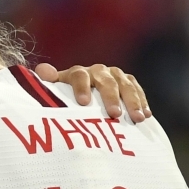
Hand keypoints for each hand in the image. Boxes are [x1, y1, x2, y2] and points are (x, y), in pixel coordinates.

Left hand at [34, 63, 149, 122]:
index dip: (81, 88)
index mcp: (78, 73)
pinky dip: (142, 102)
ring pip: (126, 85)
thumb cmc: (68, 98)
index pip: (79, 75)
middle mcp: (98, 71)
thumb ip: (50, 83)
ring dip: (132, 102)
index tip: (83, 103)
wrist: (86, 95)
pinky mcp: (129, 82)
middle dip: (110, 98)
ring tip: (136, 118)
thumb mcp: (57, 92)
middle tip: (114, 114)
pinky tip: (146, 116)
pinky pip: (138, 90)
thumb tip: (42, 70)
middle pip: (106, 81)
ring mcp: (115, 76)